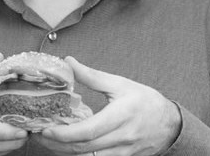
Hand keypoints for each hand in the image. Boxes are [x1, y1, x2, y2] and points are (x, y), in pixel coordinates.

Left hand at [35, 56, 180, 155]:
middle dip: (58, 144)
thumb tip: (69, 62)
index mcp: (121, 115)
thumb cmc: (145, 100)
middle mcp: (121, 138)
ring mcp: (122, 153)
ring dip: (66, 152)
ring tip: (49, 141)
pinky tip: (68, 147)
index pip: (88, 131)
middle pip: (84, 148)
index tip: (47, 128)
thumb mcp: (119, 83)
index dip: (65, 133)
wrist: (169, 123)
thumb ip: (92, 75)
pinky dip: (80, 155)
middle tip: (40, 135)